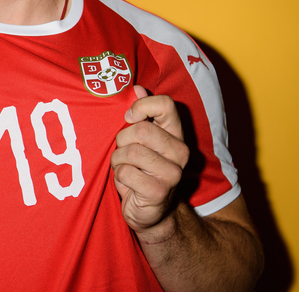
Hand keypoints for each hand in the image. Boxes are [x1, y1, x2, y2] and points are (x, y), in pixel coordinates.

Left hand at [111, 85, 189, 233]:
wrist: (149, 212)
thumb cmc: (141, 170)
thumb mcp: (140, 141)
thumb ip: (142, 114)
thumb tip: (137, 88)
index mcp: (176, 134)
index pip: (166, 105)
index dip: (141, 107)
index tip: (129, 118)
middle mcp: (180, 152)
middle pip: (141, 129)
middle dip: (122, 140)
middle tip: (124, 153)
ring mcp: (172, 173)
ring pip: (130, 151)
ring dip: (118, 160)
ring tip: (125, 168)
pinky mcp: (159, 191)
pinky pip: (125, 172)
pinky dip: (119, 177)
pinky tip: (128, 184)